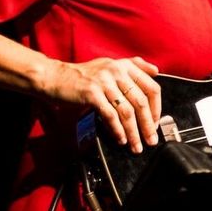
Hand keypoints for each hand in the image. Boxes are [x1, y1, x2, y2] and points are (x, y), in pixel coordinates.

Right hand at [43, 56, 163, 152]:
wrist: (54, 76)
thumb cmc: (82, 75)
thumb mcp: (109, 65)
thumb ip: (133, 66)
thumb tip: (156, 70)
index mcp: (124, 65)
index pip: (151, 87)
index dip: (156, 108)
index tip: (155, 123)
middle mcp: (116, 71)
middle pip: (141, 102)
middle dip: (148, 125)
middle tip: (151, 140)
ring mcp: (104, 82)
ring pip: (127, 111)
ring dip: (134, 132)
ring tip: (136, 145)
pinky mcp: (91, 93)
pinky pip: (110, 115)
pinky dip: (117, 130)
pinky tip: (120, 139)